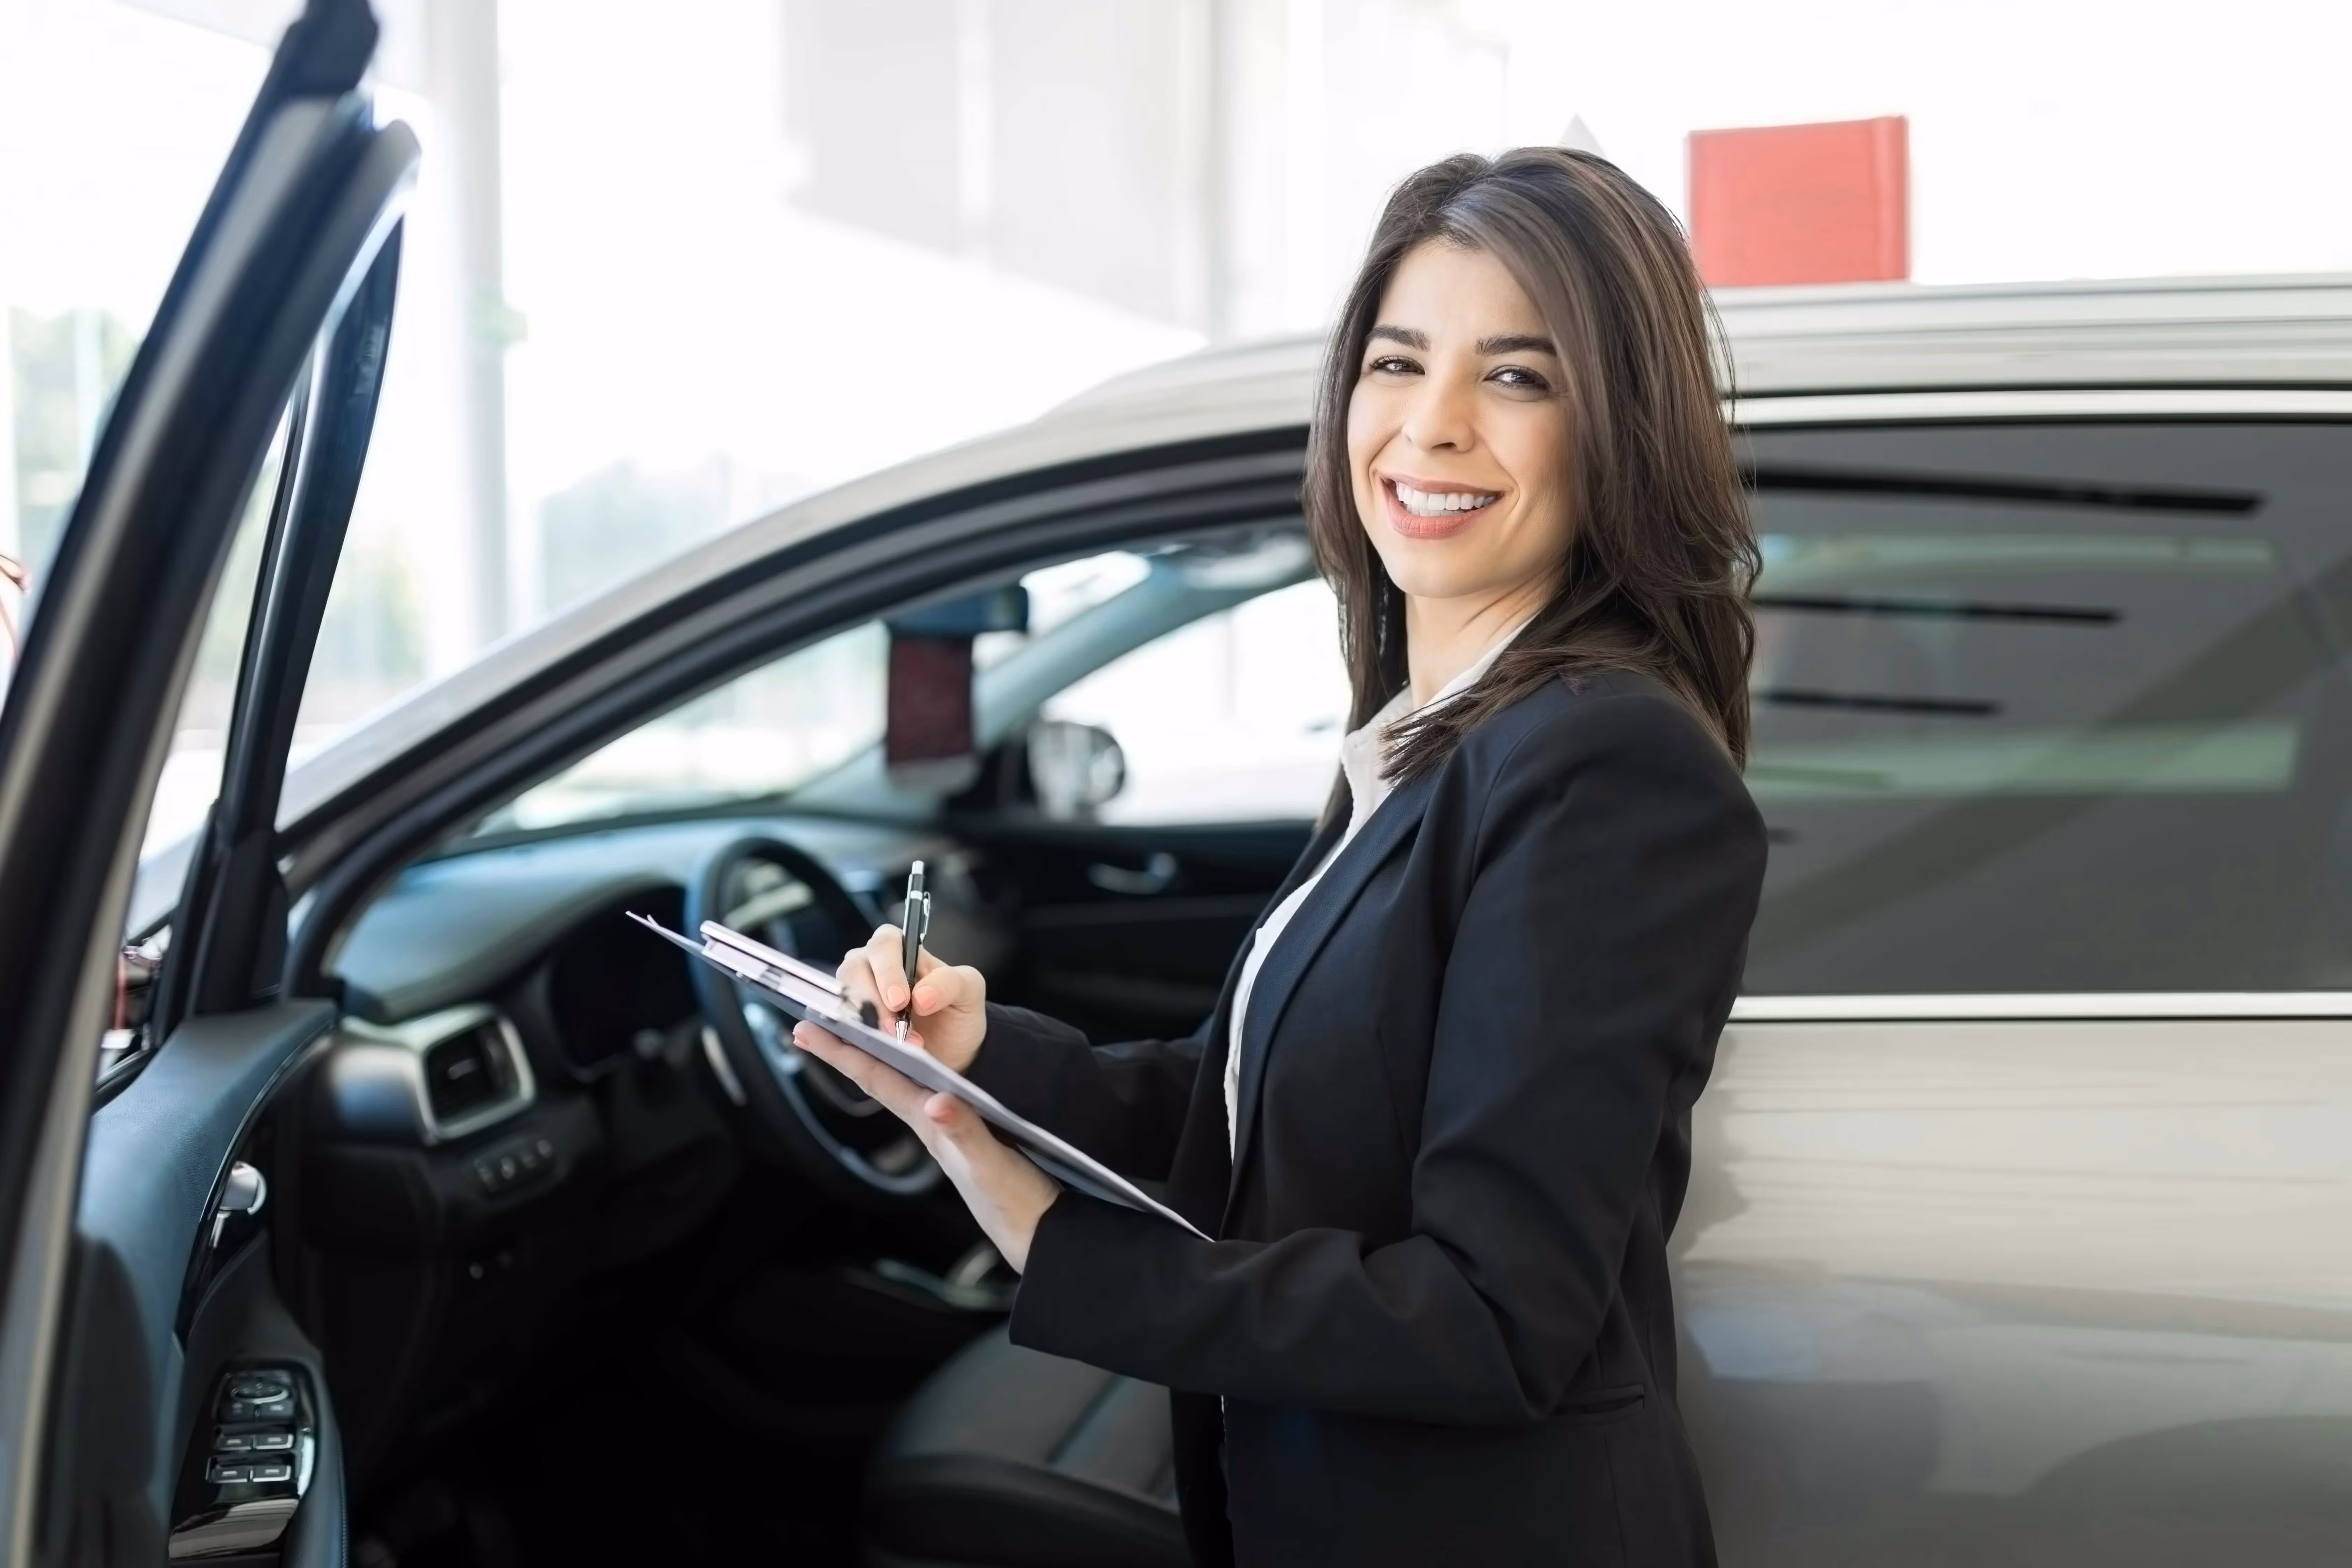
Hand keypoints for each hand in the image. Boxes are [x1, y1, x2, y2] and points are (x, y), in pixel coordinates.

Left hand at [791, 1019, 1058, 1269]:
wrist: (1036, 1233)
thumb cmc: (1013, 1201)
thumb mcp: (989, 1165)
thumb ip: (964, 1133)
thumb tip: (937, 1102)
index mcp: (930, 1124)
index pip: (877, 1080)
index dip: (842, 1052)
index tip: (807, 1029)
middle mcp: (931, 1123)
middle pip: (878, 1078)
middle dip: (844, 1050)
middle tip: (809, 1023)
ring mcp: (946, 1129)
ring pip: (898, 1085)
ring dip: (871, 1059)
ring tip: (848, 1037)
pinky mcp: (965, 1133)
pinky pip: (925, 1093)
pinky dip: (909, 1073)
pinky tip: (910, 1069)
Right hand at [836, 923, 987, 1072]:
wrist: (954, 1051)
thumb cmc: (957, 1012)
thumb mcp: (969, 991)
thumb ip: (951, 983)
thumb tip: (921, 996)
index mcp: (903, 951)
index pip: (884, 943)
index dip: (887, 969)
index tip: (900, 1000)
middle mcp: (873, 967)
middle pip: (854, 969)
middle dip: (872, 1001)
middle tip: (893, 1029)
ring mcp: (857, 995)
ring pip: (841, 996)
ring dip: (863, 1022)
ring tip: (890, 1043)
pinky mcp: (849, 1024)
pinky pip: (835, 1024)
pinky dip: (844, 1035)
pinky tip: (861, 1046)